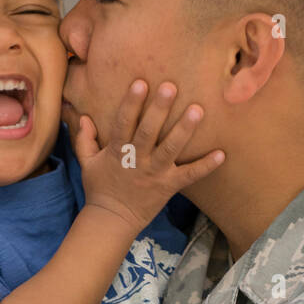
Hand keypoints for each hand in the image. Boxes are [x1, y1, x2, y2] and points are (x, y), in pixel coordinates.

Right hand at [73, 79, 224, 234]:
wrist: (111, 220)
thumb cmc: (99, 188)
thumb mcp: (86, 163)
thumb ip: (84, 139)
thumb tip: (82, 117)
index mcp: (117, 151)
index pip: (123, 123)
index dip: (131, 103)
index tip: (140, 83)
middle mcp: (138, 160)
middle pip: (149, 131)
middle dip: (159, 109)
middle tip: (171, 86)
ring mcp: (155, 173)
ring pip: (171, 148)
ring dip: (184, 130)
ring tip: (198, 110)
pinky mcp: (169, 186)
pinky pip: (190, 175)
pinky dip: (205, 166)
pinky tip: (221, 154)